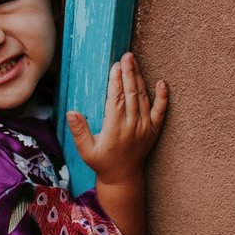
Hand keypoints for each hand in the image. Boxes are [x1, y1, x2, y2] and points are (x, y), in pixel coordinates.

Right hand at [65, 52, 167, 185]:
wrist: (123, 178)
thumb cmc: (102, 163)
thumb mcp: (86, 151)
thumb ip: (79, 132)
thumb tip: (71, 113)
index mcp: (115, 130)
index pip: (117, 100)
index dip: (116, 82)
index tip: (115, 66)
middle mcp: (133, 127)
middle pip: (132, 95)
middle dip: (129, 73)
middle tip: (127, 56)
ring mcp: (145, 128)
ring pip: (144, 99)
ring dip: (140, 79)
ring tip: (135, 62)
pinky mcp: (154, 131)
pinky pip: (160, 112)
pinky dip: (163, 98)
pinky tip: (162, 83)